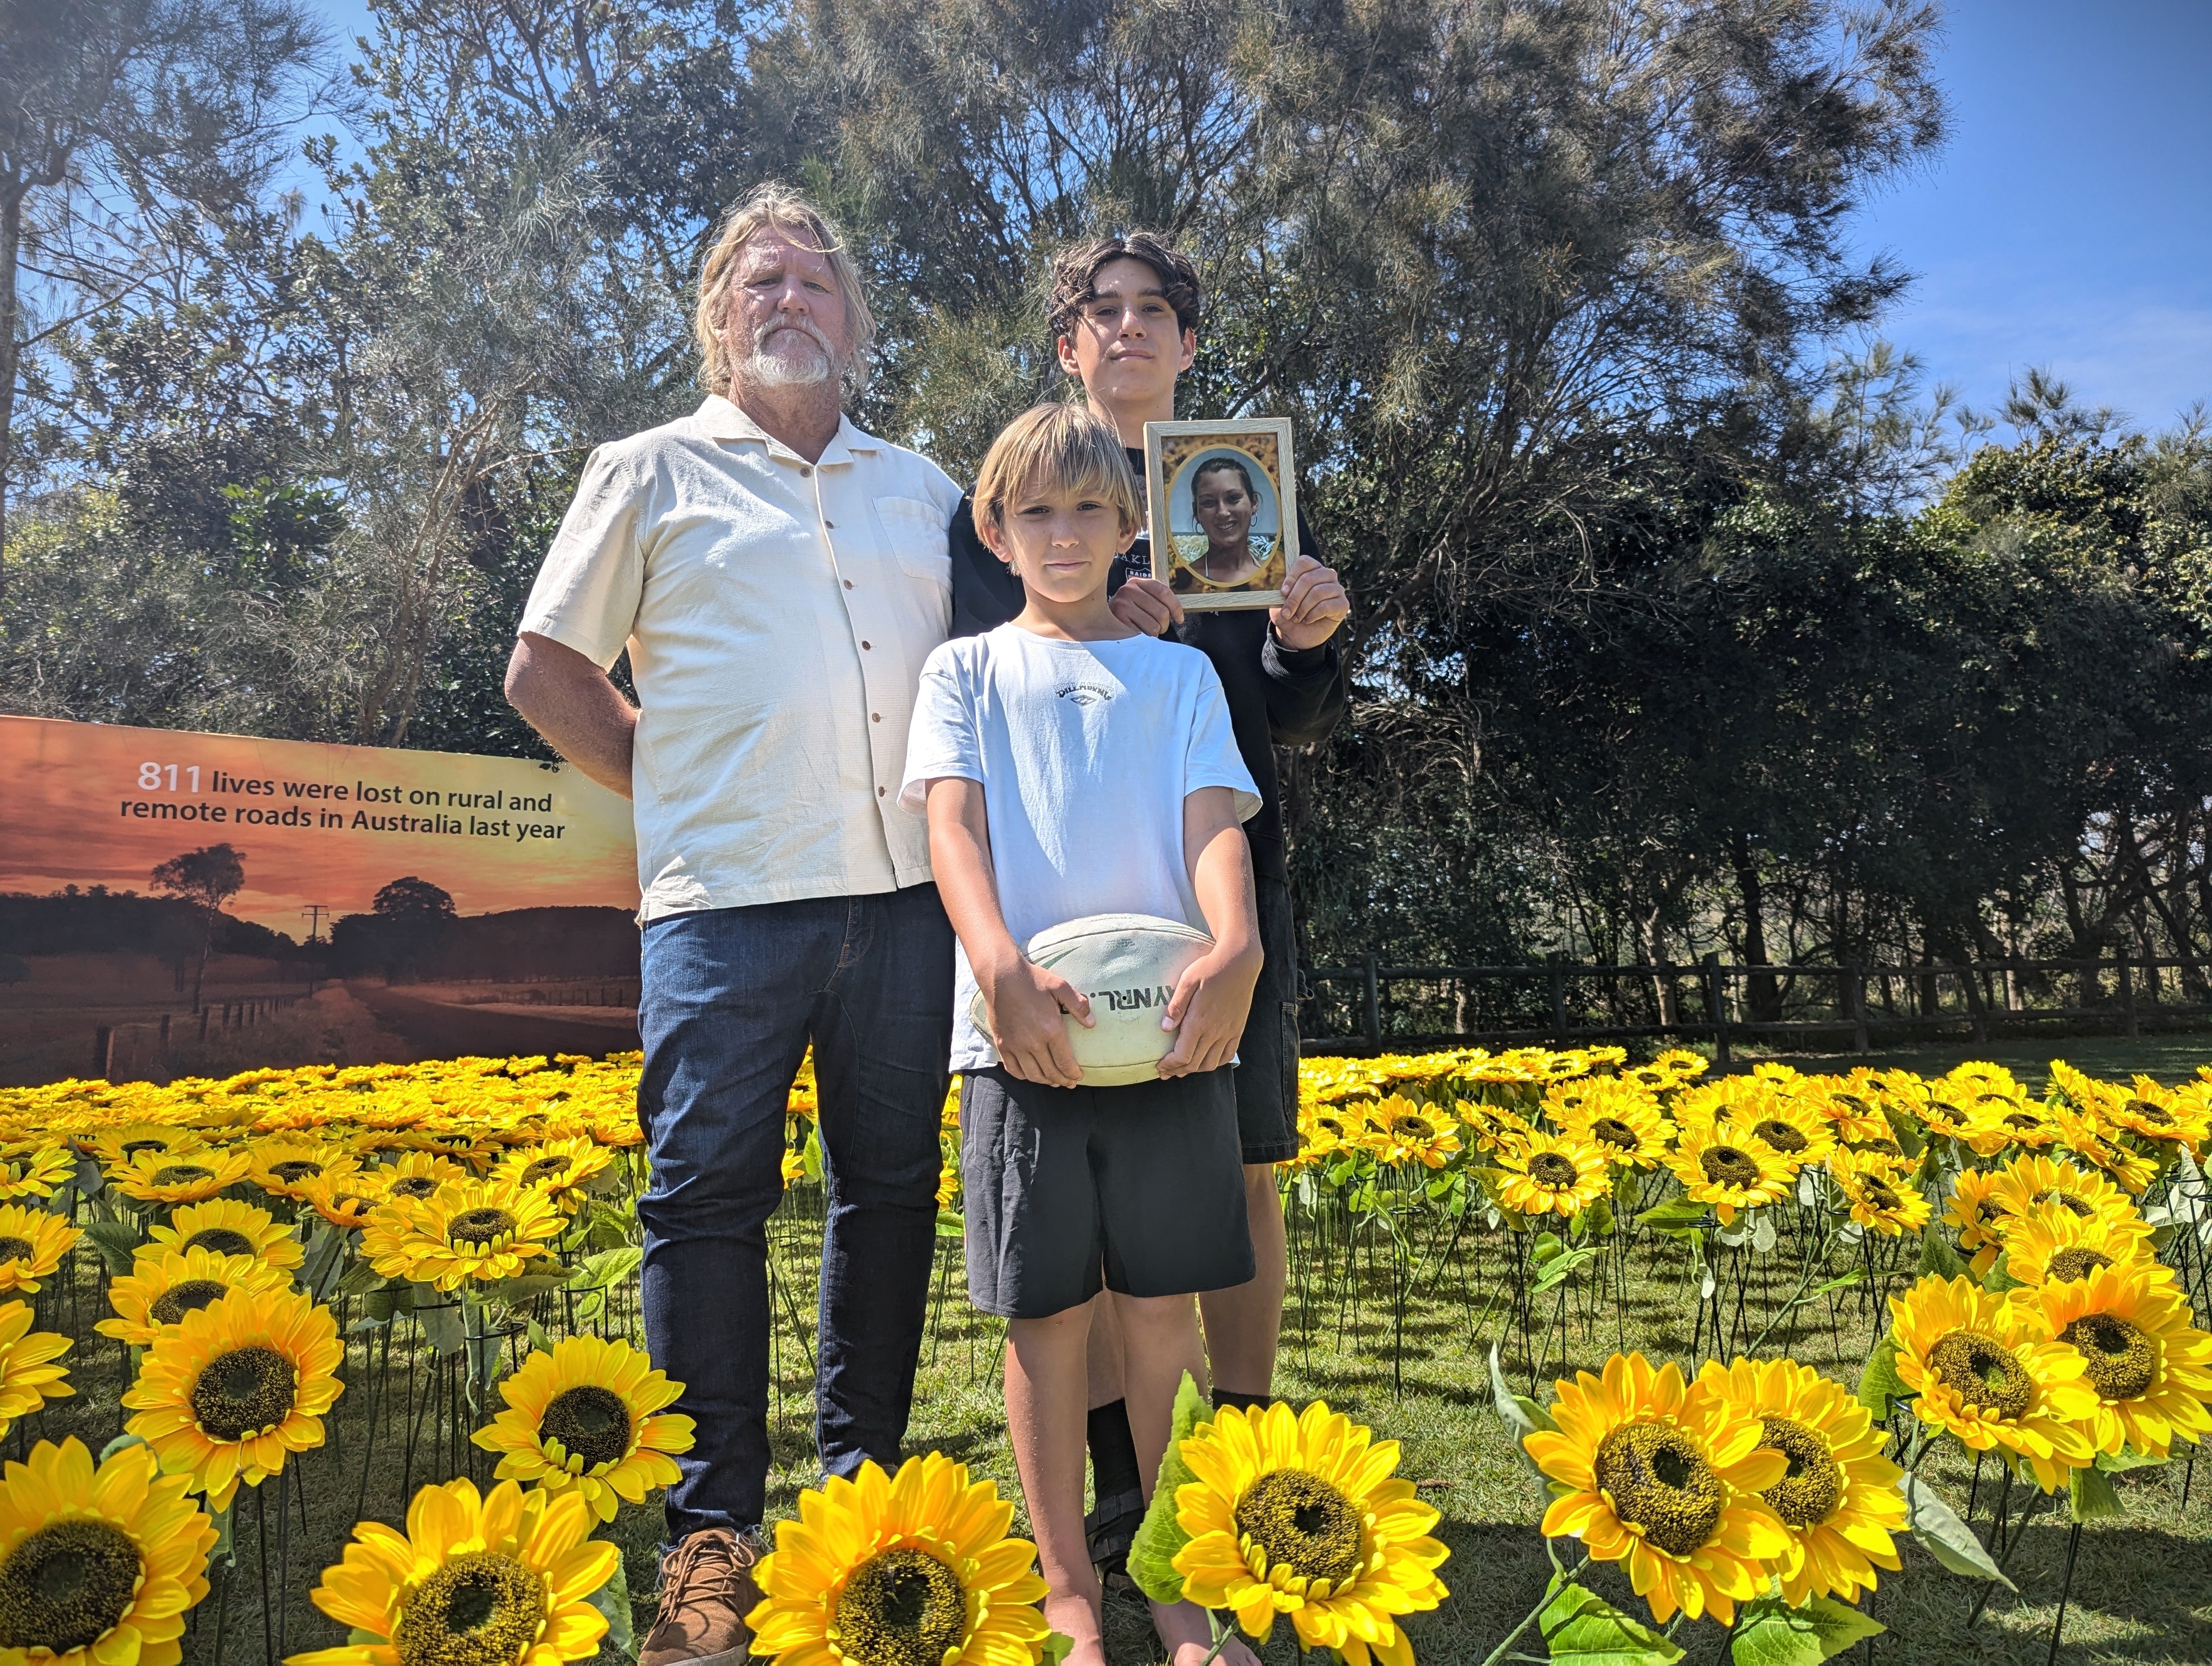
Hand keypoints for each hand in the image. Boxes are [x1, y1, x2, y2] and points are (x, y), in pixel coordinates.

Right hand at [980, 949, 1093, 1088]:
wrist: (1001, 976)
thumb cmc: (1032, 980)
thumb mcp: (1060, 986)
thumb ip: (1078, 1005)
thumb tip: (1092, 1023)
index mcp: (1051, 1029)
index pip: (1065, 1062)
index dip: (1073, 1073)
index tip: (1079, 1077)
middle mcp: (1033, 1042)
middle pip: (1050, 1072)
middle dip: (1062, 1081)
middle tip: (1069, 1083)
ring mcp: (1015, 1045)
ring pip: (1032, 1075)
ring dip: (1045, 1081)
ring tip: (1053, 1081)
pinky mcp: (1002, 1044)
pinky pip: (1013, 1069)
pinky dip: (1024, 1076)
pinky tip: (1031, 1075)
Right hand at [1109, 575, 1183, 636]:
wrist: (1101, 623)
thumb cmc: (1127, 614)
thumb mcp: (1141, 601)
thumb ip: (1156, 601)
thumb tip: (1179, 615)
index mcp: (1137, 582)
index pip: (1164, 592)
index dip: (1176, 607)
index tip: (1179, 619)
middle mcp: (1128, 589)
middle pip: (1162, 611)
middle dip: (1164, 625)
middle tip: (1158, 628)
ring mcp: (1122, 604)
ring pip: (1155, 624)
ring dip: (1155, 633)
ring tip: (1145, 630)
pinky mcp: (1119, 620)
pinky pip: (1144, 633)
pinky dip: (1145, 637)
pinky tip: (1136, 633)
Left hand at [1155, 943, 1260, 1077]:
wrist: (1239, 962)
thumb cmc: (1210, 968)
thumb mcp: (1187, 981)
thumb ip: (1175, 1007)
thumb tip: (1164, 1029)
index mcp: (1199, 1021)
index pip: (1182, 1055)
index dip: (1169, 1065)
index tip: (1159, 1066)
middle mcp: (1215, 1031)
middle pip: (1195, 1063)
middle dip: (1178, 1071)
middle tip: (1166, 1072)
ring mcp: (1228, 1032)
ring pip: (1211, 1063)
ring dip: (1195, 1070)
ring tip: (1183, 1069)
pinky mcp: (1237, 1029)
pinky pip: (1228, 1055)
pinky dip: (1215, 1063)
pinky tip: (1206, 1060)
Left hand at [1269, 554, 1347, 650]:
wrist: (1297, 636)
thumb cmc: (1289, 614)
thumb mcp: (1278, 602)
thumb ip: (1279, 591)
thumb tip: (1281, 588)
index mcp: (1312, 569)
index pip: (1304, 562)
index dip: (1292, 577)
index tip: (1283, 592)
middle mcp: (1327, 575)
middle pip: (1309, 578)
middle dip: (1294, 597)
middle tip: (1287, 612)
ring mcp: (1337, 589)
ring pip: (1318, 592)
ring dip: (1303, 608)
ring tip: (1297, 617)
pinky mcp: (1342, 604)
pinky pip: (1326, 606)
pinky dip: (1312, 615)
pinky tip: (1307, 620)